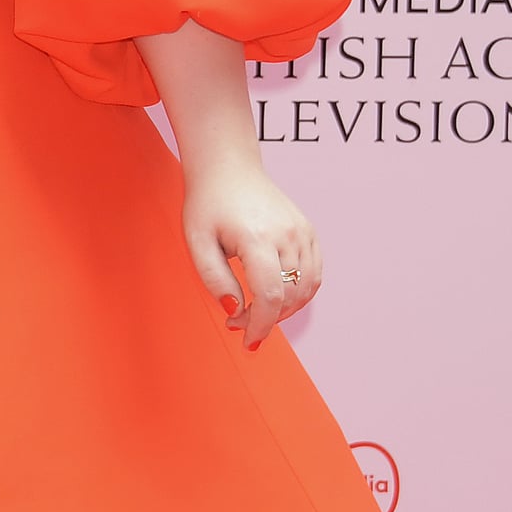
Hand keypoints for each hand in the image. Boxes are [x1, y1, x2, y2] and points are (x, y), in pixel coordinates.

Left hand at [180, 164, 320, 349]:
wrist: (228, 168)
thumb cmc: (208, 205)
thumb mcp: (197, 244)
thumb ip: (215, 281)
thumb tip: (235, 312)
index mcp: (256, 238)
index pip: (269, 297)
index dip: (260, 327)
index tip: (247, 342)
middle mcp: (286, 234)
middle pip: (289, 296)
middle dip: (267, 320)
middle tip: (239, 321)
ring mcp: (302, 231)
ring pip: (306, 288)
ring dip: (285, 310)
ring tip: (257, 310)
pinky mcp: (308, 230)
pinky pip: (314, 273)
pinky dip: (300, 293)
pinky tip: (277, 296)